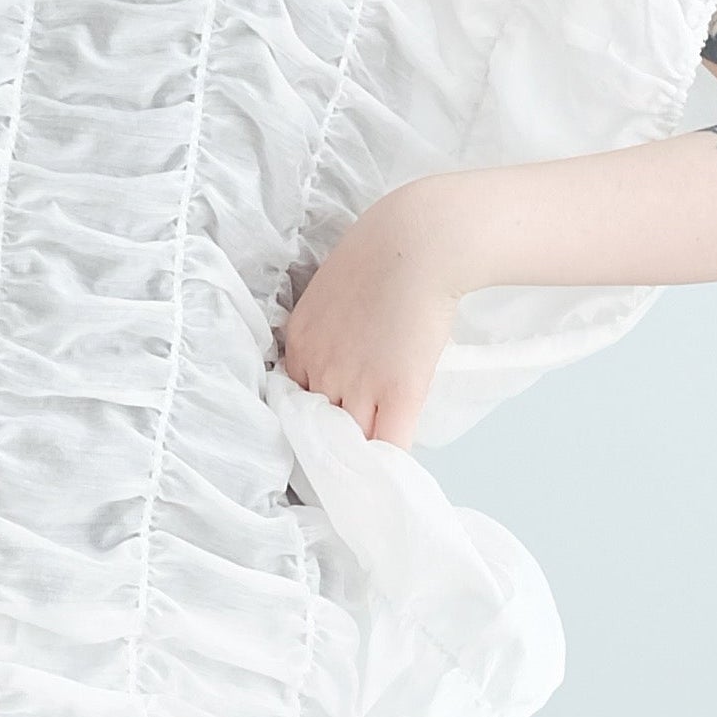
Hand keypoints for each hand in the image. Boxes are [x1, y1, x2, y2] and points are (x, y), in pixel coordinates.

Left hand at [275, 181, 470, 451]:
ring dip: (357, 459)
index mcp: (299, 341)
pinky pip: (387, 445)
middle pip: (314, 427)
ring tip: (367, 478)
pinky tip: (392, 475)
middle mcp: (318, 369)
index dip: (316, 413)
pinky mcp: (397, 392)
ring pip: (348, 442)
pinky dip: (387, 464)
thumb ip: (335, 322)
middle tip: (343, 462)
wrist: (420, 239)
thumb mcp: (337, 286)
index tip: (330, 424)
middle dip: (328, 444)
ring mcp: (356, 383)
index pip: (297, 397)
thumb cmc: (387, 246)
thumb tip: (356, 342)